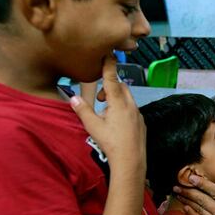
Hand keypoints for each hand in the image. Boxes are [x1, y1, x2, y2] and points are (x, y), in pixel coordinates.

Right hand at [70, 55, 144, 170]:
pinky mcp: (141, 123)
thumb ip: (83, 110)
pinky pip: (132, 110)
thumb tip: (73, 98)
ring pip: (127, 99)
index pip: (112, 79)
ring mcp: (138, 114)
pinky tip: (116, 124)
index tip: (108, 54)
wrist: (131, 161)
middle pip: (121, 87)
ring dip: (116, 100)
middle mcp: (130, 105)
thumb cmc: (111, 144)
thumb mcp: (93, 127)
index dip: (109, 66)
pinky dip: (123, 110)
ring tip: (106, 113)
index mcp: (118, 103)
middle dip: (110, 87)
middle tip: (100, 98)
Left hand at [173, 172, 214, 214]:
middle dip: (189, 191)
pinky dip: (191, 213)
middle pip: (202, 199)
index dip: (202, 183)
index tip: (191, 177)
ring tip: (178, 193)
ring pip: (199, 209)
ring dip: (187, 200)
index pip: (214, 190)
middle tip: (177, 185)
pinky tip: (185, 207)